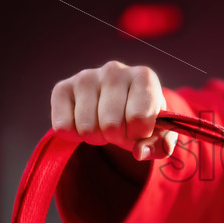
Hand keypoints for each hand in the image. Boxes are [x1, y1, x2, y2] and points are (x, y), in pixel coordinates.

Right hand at [50, 61, 176, 160]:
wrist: (118, 104)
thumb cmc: (142, 118)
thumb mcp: (159, 132)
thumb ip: (160, 145)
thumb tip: (139, 152)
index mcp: (144, 76)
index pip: (139, 118)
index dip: (139, 135)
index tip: (139, 129)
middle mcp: (114, 70)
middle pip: (111, 125)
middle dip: (116, 137)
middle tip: (118, 130)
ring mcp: (86, 76)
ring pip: (86, 128)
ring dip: (96, 137)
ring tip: (102, 125)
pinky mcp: (62, 87)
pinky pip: (62, 126)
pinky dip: (73, 135)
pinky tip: (83, 122)